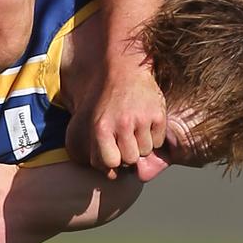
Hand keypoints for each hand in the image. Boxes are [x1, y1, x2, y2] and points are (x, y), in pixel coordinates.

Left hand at [65, 59, 165, 178]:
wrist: (121, 69)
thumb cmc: (101, 100)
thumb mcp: (83, 120)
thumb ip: (86, 149)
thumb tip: (106, 174)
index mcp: (100, 128)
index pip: (109, 163)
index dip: (110, 159)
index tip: (110, 147)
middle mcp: (121, 124)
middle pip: (130, 159)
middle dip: (127, 151)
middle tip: (123, 135)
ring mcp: (141, 119)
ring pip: (146, 151)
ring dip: (140, 143)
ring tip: (132, 125)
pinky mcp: (158, 114)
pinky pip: (159, 141)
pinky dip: (153, 135)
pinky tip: (143, 120)